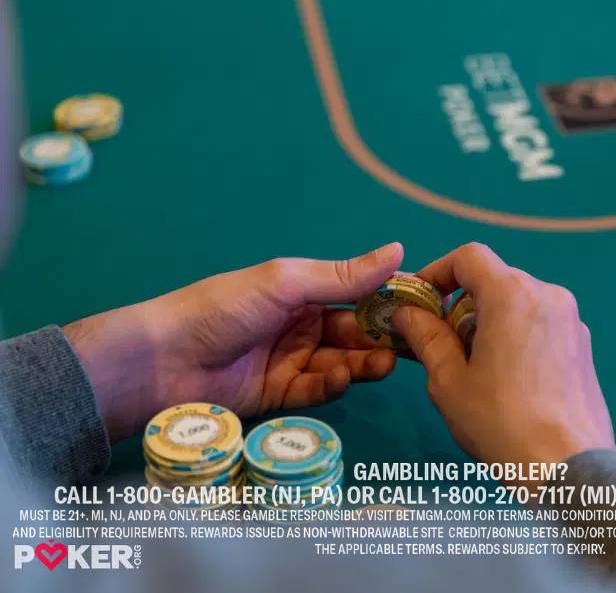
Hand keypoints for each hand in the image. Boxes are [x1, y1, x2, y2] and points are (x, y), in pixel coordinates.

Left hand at [64, 243, 403, 440]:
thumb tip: (399, 250)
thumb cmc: (223, 308)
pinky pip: (317, 389)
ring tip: (384, 363)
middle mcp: (301, 324)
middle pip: (356, 332)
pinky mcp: (279, 396)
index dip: (390, 300)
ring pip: (342, 362)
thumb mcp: (286, 283)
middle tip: (413, 344)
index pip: (358, 294)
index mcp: (303, 290)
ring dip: (364, 362)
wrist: (162, 360)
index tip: (424, 307)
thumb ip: (343, 276)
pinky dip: (333, 384)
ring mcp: (291, 361)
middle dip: (384, 337)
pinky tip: (340, 378)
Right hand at [392, 243, 614, 472]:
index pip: (469, 257)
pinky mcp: (583, 347)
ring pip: (518, 304)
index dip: (436, 272)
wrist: (569, 468)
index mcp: (513, 294)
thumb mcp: (449, 381)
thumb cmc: (500, 423)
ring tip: (474, 369)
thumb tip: (407, 313)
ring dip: (488, 323)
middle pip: (495, 280)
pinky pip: (540, 325)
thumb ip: (426, 337)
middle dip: (461, 305)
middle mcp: (548, 295)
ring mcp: (572, 321)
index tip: (418, 303)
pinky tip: (507, 380)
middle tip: (440, 345)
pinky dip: (516, 337)